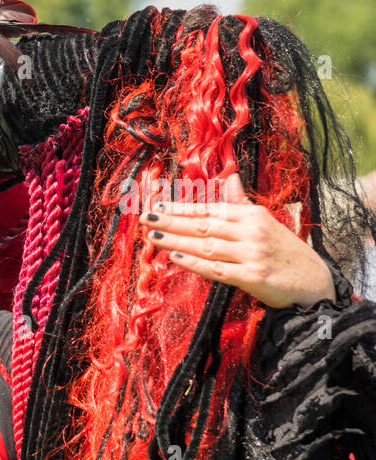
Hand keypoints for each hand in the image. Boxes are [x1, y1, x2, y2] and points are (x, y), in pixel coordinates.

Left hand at [140, 173, 336, 308]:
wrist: (314, 281)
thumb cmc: (284, 251)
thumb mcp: (265, 222)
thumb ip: (241, 203)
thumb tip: (229, 178)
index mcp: (252, 216)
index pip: (210, 209)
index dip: (182, 208)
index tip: (157, 206)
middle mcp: (251, 232)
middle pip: (204, 224)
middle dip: (171, 221)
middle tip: (145, 218)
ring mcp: (251, 254)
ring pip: (205, 246)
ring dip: (176, 241)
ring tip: (152, 237)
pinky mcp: (252, 277)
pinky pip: (216, 269)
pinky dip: (194, 263)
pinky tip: (175, 258)